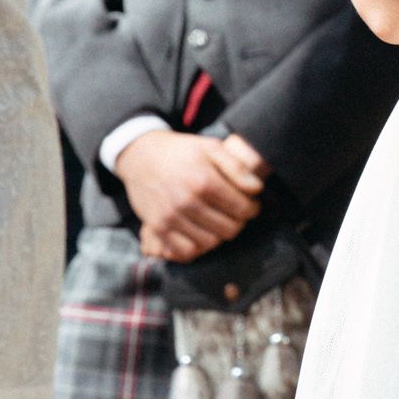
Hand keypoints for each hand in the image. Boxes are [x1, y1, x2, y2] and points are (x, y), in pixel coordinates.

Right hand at [116, 131, 263, 262]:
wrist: (141, 156)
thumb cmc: (182, 152)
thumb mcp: (212, 148)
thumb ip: (238, 167)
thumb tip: (257, 189)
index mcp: (204, 181)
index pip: (243, 209)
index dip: (252, 208)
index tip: (250, 204)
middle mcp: (186, 202)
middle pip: (229, 229)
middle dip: (238, 222)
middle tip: (235, 213)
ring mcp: (169, 217)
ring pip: (210, 242)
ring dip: (219, 235)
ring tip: (219, 221)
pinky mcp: (157, 228)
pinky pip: (185, 251)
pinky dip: (197, 246)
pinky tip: (202, 233)